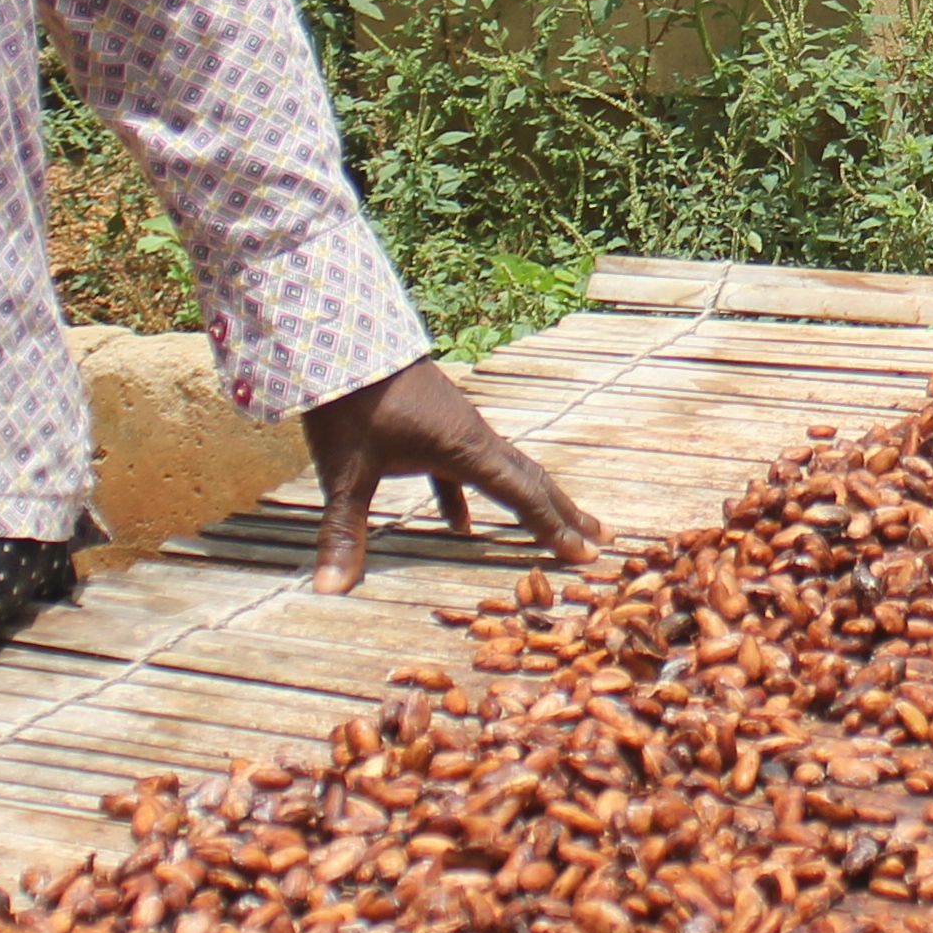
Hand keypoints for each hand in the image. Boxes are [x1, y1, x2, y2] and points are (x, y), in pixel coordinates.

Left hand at [298, 358, 601, 596]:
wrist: (341, 341)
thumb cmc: (350, 404)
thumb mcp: (347, 470)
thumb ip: (344, 530)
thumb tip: (332, 591)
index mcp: (465, 449)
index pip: (522, 495)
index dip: (554, 527)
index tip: (586, 553)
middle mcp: (473, 437)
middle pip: (531, 478)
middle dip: (564, 511)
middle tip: (600, 537)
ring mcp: (456, 427)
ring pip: (506, 468)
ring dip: (530, 497)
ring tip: (553, 522)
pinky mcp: (434, 423)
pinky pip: (465, 466)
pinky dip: (467, 495)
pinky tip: (458, 524)